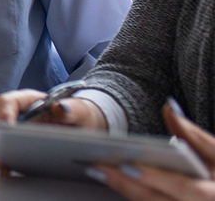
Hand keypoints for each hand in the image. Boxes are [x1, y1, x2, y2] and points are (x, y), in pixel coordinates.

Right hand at [0, 89, 106, 177]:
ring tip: (1, 166)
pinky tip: (8, 170)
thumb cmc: (79, 114)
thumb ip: (72, 109)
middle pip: (1, 122)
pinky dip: (8, 161)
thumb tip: (61, 108)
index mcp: (31, 101)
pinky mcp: (23, 145)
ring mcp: (21, 131)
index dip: (4, 113)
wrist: (85, 125)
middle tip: (0, 151)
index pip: (9, 102)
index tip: (8, 128)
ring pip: (2, 139)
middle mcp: (21, 115)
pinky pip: (10, 152)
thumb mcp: (80, 111)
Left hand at [91, 101, 214, 199]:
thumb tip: (170, 108)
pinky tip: (111, 179)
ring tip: (99, 170)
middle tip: (99, 167)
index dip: (157, 178)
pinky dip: (130, 193)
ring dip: (124, 189)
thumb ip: (194, 133)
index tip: (129, 166)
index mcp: (214, 194)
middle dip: (128, 184)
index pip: (186, 189)